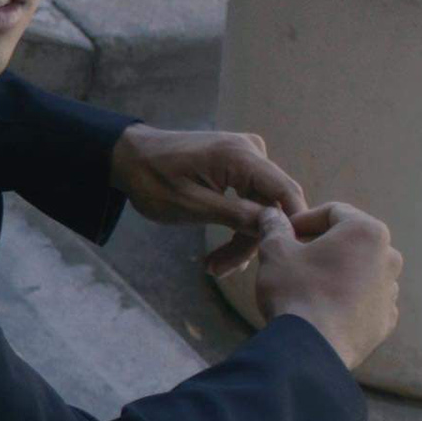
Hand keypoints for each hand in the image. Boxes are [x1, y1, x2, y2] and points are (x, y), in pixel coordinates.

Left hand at [109, 124, 307, 277]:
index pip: (286, 192)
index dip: (292, 226)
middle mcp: (251, 150)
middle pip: (272, 203)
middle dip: (254, 240)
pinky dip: (238, 223)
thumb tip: (276, 228)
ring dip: (243, 237)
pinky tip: (223, 252)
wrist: (129, 157)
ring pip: (262, 205)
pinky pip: (250, 198)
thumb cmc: (152, 180)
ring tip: (215, 267)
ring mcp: (246, 155)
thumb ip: (236, 215)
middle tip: (224, 271)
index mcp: (241, 155)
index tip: (285, 260)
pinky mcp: (239, 165)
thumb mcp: (192, 206)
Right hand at [237, 200, 403, 369]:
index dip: (304, 219)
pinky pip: (366, 300)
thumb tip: (271, 214)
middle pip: (351, 241)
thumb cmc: (296, 290)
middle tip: (294, 257)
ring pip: (361, 271)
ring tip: (308, 285)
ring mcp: (390, 291)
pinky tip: (324, 308)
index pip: (333, 211)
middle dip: (323, 245)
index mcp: (367, 232)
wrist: (312, 349)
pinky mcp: (386, 320)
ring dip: (338, 272)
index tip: (283, 232)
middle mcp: (389, 257)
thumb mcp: (276, 251)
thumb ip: (275, 227)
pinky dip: (348, 299)